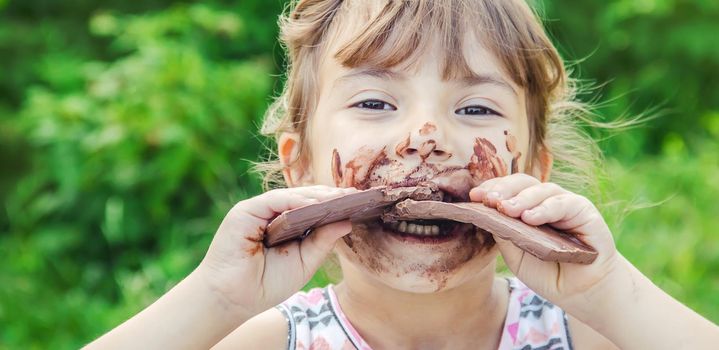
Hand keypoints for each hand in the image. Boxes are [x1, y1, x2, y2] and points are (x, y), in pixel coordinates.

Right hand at [196, 185, 356, 318]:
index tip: (360, 202)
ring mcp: (259, 211)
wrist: (232, 300)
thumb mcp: (304, 263)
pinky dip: (295, 201)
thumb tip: (347, 221)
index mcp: (287, 227)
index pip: (314, 210)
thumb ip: (322, 242)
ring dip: (317, 196)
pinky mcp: (246, 211)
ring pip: (292, 196)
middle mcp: (273, 215)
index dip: (335, 205)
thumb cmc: (265, 284)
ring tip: (341, 197)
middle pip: (306, 199)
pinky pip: (274, 200)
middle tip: (357, 194)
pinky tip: (314, 204)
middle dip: (331, 196)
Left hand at [470, 173, 619, 306]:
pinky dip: (545, 209)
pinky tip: (530, 218)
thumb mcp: (517, 255)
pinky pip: (563, 203)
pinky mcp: (583, 210)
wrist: (579, 292)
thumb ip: (504, 234)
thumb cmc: (547, 272)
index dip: (492, 189)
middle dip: (503, 189)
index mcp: (526, 207)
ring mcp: (564, 203)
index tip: (474, 197)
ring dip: (521, 199)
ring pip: (541, 190)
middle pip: (522, 183)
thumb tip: (486, 215)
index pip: (507, 190)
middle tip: (489, 200)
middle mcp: (545, 201)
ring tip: (506, 209)